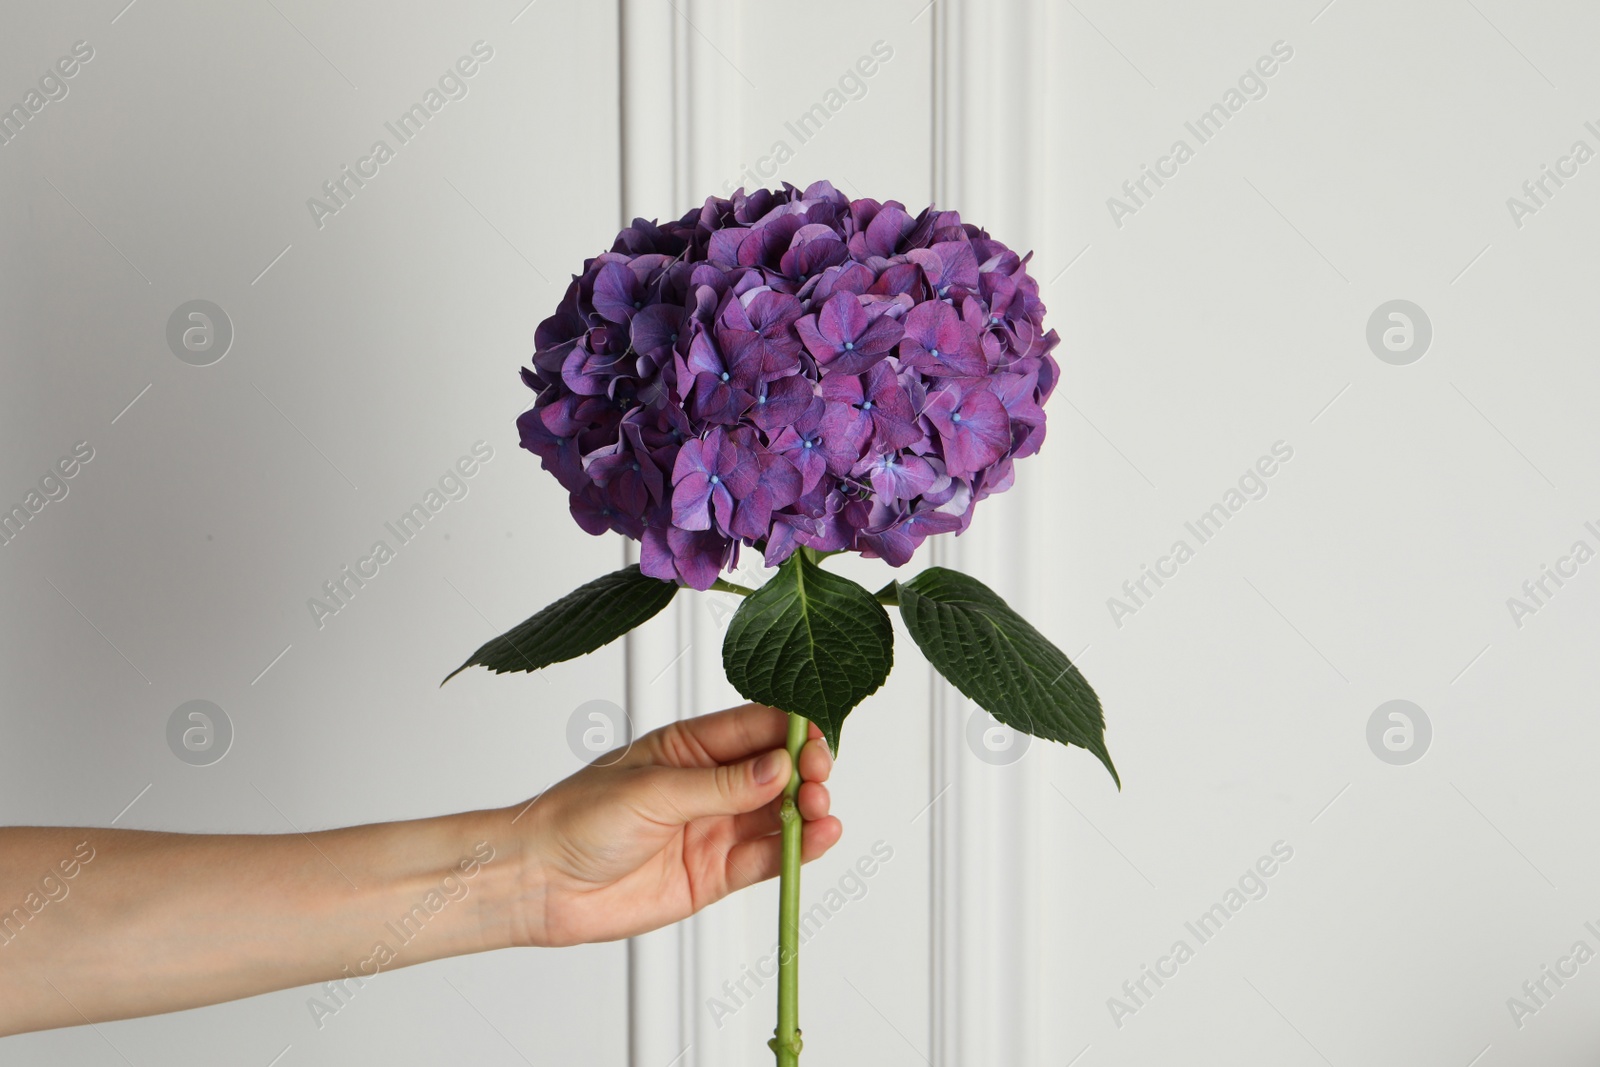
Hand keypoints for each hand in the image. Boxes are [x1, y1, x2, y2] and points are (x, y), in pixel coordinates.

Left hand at [511, 703, 841, 946]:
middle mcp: (708, 785)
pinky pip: (766, 858)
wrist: (540, 883)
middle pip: (775, 770)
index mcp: (689, 746)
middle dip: (805, 769)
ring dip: (808, 810)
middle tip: (817, 775)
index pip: (753, 727)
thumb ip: (719, 785)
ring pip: (778, 814)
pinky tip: (818, 838)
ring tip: (820, 809)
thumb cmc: (576, 819)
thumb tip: (778, 767)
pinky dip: (797, 850)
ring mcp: (714, 829)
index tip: (817, 733)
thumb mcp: (651, 790)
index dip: (791, 728)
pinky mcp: (715, 874)